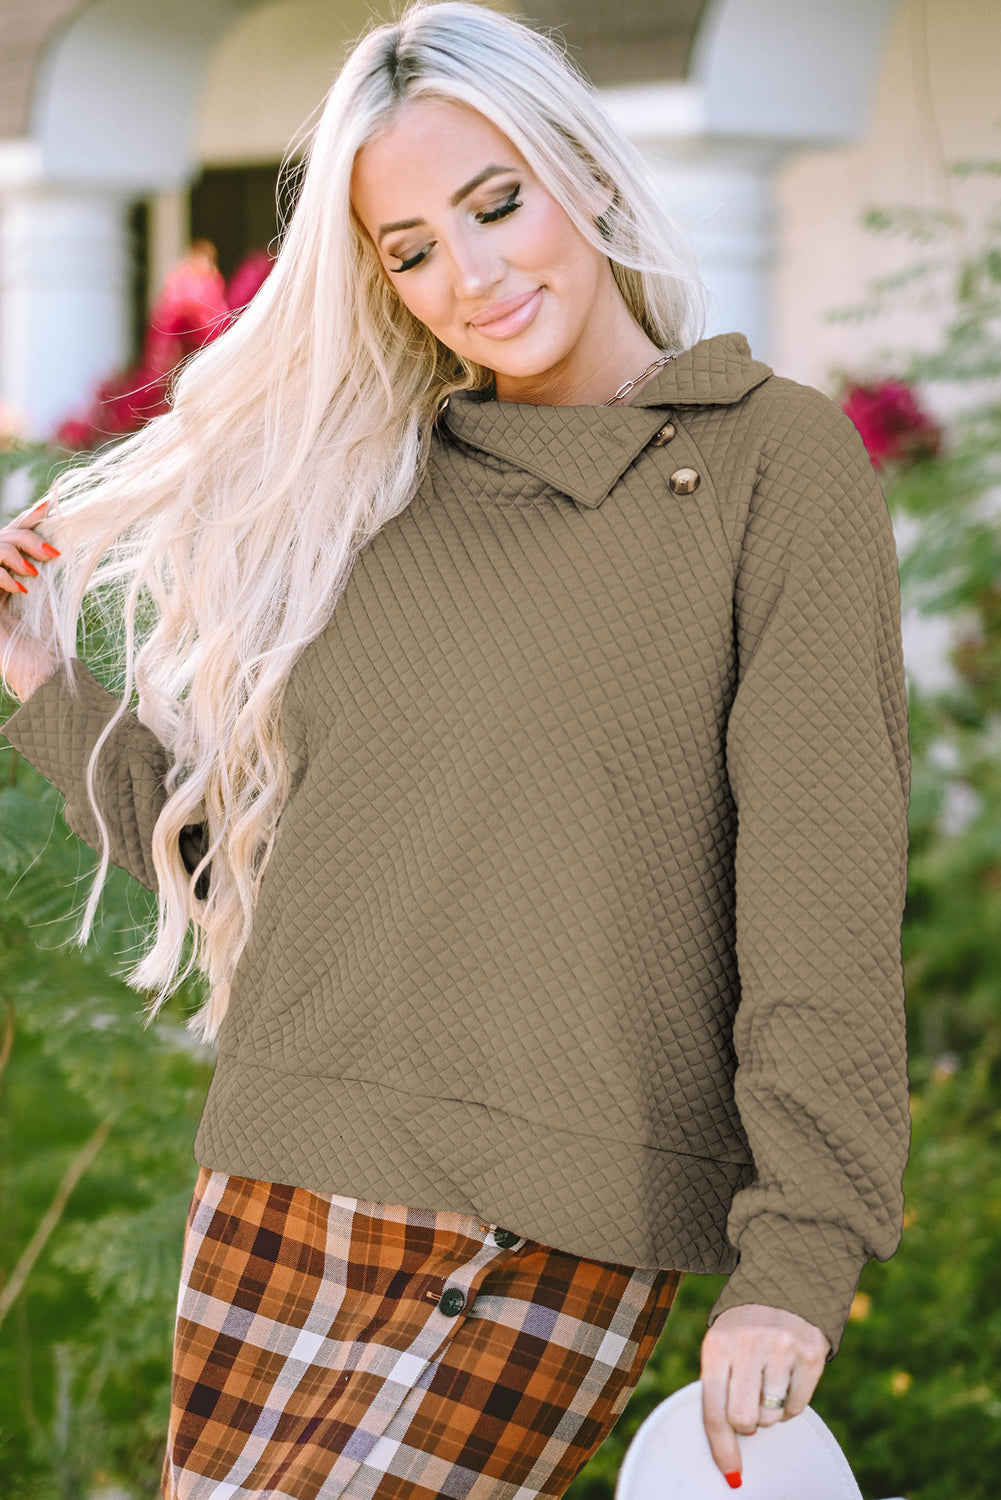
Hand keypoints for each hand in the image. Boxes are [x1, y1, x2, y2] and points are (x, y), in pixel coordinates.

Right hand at [0, 497, 59, 700]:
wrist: (48, 680)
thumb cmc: (55, 645)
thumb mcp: (54, 596)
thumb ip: (49, 566)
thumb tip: (60, 533)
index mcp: (11, 577)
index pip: (11, 536)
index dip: (28, 518)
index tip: (52, 503)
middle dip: (24, 535)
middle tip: (52, 551)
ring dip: (12, 551)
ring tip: (36, 572)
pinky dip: (1, 575)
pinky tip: (22, 586)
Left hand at [700, 1302, 831, 1487]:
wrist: (783, 1288)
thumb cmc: (742, 1331)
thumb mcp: (721, 1347)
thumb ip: (719, 1389)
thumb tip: (727, 1453)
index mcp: (717, 1345)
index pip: (714, 1410)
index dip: (722, 1448)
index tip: (731, 1473)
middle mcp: (749, 1344)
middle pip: (744, 1420)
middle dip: (747, 1423)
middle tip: (750, 1406)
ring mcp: (782, 1348)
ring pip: (772, 1416)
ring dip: (770, 1410)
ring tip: (768, 1382)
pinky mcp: (811, 1353)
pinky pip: (797, 1407)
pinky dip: (791, 1404)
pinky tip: (786, 1379)